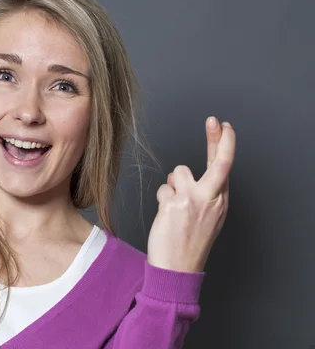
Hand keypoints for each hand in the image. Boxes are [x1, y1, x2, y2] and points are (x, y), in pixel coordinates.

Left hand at [147, 116, 235, 272]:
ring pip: (178, 172)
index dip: (225, 143)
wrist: (178, 268)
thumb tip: (182, 173)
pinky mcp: (174, 204)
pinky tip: (167, 216)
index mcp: (220, 201)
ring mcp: (193, 201)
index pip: (225, 167)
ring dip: (173, 185)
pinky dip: (163, 198)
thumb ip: (202, 193)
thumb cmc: (189, 242)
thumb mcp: (207, 217)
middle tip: (214, 120)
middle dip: (217, 138)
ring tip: (174, 207)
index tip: (224, 127)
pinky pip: (164, 188)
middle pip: (218, 162)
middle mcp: (211, 199)